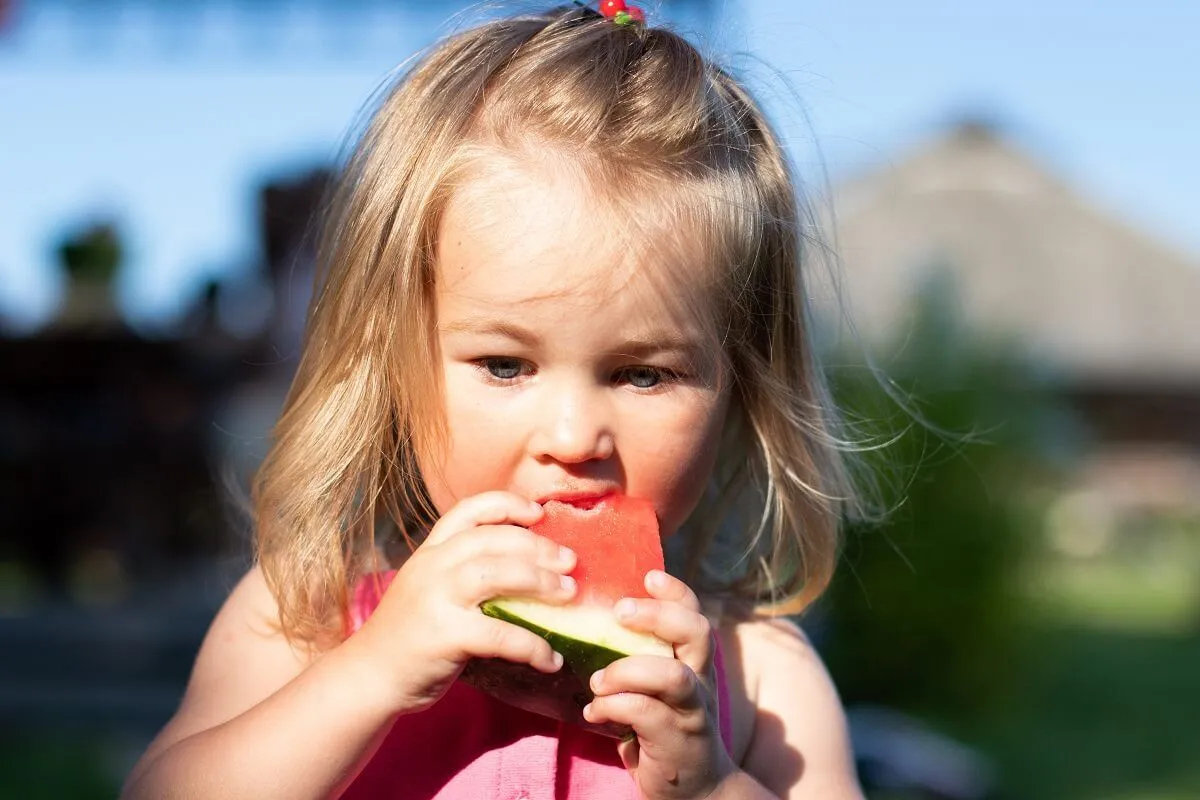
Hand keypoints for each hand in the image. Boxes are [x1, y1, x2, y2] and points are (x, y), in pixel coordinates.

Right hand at [349, 491, 576, 714]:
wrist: (369, 677)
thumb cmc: (410, 634)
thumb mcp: (431, 589)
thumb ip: (466, 573)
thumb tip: (530, 570)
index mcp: (430, 551)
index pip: (469, 511)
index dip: (507, 505)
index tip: (539, 512)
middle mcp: (432, 566)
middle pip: (492, 540)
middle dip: (538, 547)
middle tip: (571, 562)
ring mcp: (436, 599)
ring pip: (497, 575)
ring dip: (539, 582)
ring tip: (568, 595)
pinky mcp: (445, 636)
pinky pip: (501, 635)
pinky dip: (533, 646)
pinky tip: (550, 658)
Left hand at [583, 570, 737, 799]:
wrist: (696, 790)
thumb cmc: (663, 729)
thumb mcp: (656, 688)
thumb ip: (637, 658)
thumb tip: (589, 621)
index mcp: (692, 662)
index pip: (695, 614)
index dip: (676, 591)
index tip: (648, 575)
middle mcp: (700, 681)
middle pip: (697, 633)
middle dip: (658, 615)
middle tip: (619, 613)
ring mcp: (692, 713)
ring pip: (673, 676)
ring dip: (629, 669)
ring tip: (598, 679)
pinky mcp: (677, 743)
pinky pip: (647, 714)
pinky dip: (614, 707)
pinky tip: (594, 712)